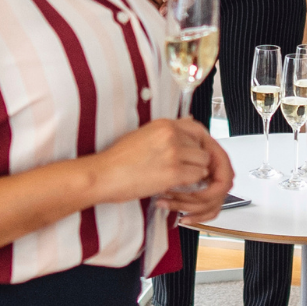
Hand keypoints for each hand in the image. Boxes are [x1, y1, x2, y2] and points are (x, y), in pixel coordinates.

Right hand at [89, 117, 229, 214]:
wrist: (103, 175)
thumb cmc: (117, 158)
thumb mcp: (142, 135)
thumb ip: (166, 131)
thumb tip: (187, 121)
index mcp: (163, 124)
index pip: (196, 128)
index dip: (198, 142)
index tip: (194, 151)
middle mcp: (171, 135)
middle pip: (201, 145)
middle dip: (196, 158)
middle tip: (185, 167)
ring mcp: (173, 153)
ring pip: (203, 161)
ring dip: (195, 170)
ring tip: (180, 176)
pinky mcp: (173, 172)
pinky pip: (197, 175)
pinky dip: (191, 182)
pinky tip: (178, 183)